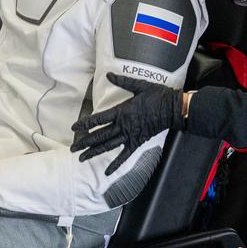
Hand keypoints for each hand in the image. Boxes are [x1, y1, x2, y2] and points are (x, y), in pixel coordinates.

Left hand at [70, 73, 186, 174]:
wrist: (173, 109)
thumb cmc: (157, 96)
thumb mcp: (139, 85)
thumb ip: (122, 81)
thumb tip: (108, 74)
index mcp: (121, 112)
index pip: (98, 119)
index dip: (85, 124)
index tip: (74, 128)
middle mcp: (123, 126)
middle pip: (99, 135)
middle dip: (84, 142)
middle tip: (73, 148)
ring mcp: (130, 136)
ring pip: (108, 146)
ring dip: (94, 152)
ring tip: (82, 158)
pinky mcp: (137, 142)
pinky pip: (124, 156)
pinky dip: (115, 165)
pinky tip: (107, 173)